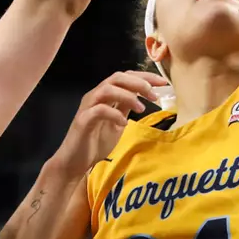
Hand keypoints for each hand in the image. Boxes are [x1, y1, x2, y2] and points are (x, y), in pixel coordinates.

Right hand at [51, 71, 168, 173]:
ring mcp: (88, 107)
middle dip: (139, 82)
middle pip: (117, 77)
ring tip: (142, 108)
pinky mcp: (83, 121)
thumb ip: (125, 108)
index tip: (163, 83)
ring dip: (128, 96)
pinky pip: (99, 110)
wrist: (75, 161)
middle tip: (155, 94)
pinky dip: (114, 114)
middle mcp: (95, 96)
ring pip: (107, 89)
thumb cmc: (95, 142)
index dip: (145, 77)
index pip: (125, 77)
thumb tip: (142, 97)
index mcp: (104, 95)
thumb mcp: (117, 122)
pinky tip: (124, 123)